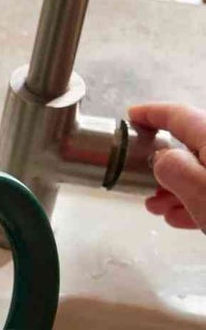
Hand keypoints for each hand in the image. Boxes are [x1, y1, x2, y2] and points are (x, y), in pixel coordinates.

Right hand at [130, 103, 205, 231]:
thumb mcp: (198, 190)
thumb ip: (173, 169)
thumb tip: (161, 158)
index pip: (179, 115)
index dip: (152, 113)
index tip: (130, 116)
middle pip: (189, 145)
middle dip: (162, 165)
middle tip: (141, 183)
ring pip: (201, 168)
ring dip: (175, 187)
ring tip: (158, 208)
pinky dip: (195, 198)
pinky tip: (182, 217)